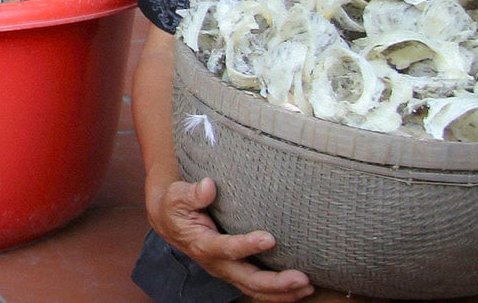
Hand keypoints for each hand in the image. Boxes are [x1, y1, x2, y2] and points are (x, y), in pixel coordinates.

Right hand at [148, 176, 314, 302]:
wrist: (170, 222)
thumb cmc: (176, 205)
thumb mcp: (177, 195)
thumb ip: (192, 193)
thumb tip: (210, 186)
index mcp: (202, 244)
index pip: (226, 249)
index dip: (247, 246)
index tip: (270, 238)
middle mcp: (216, 263)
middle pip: (248, 280)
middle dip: (276, 282)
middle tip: (302, 277)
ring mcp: (227, 270)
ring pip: (255, 289)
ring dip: (282, 292)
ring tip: (307, 286)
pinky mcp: (235, 271)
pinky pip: (258, 287)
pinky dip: (279, 292)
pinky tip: (300, 288)